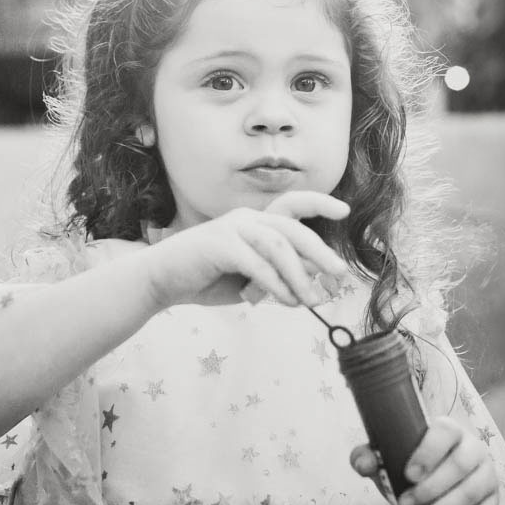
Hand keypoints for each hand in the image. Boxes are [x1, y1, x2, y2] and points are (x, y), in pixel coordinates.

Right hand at [143, 191, 350, 308]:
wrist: (160, 281)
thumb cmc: (206, 279)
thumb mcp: (249, 279)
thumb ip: (276, 276)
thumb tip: (313, 282)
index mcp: (255, 221)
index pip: (292, 204)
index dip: (319, 204)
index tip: (344, 210)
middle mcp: (246, 218)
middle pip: (293, 228)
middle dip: (320, 251)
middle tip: (339, 274)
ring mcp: (232, 228)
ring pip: (279, 246)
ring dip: (300, 275)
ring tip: (311, 300)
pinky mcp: (219, 245)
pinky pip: (257, 263)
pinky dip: (276, 283)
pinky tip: (286, 300)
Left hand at [350, 415, 498, 504]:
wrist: (436, 486)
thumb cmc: (411, 466)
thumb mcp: (389, 459)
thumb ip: (370, 457)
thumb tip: (363, 464)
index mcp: (449, 430)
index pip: (446, 432)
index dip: (429, 452)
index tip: (408, 475)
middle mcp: (473, 448)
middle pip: (460, 465)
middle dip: (429, 490)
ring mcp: (487, 475)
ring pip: (471, 493)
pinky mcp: (492, 502)